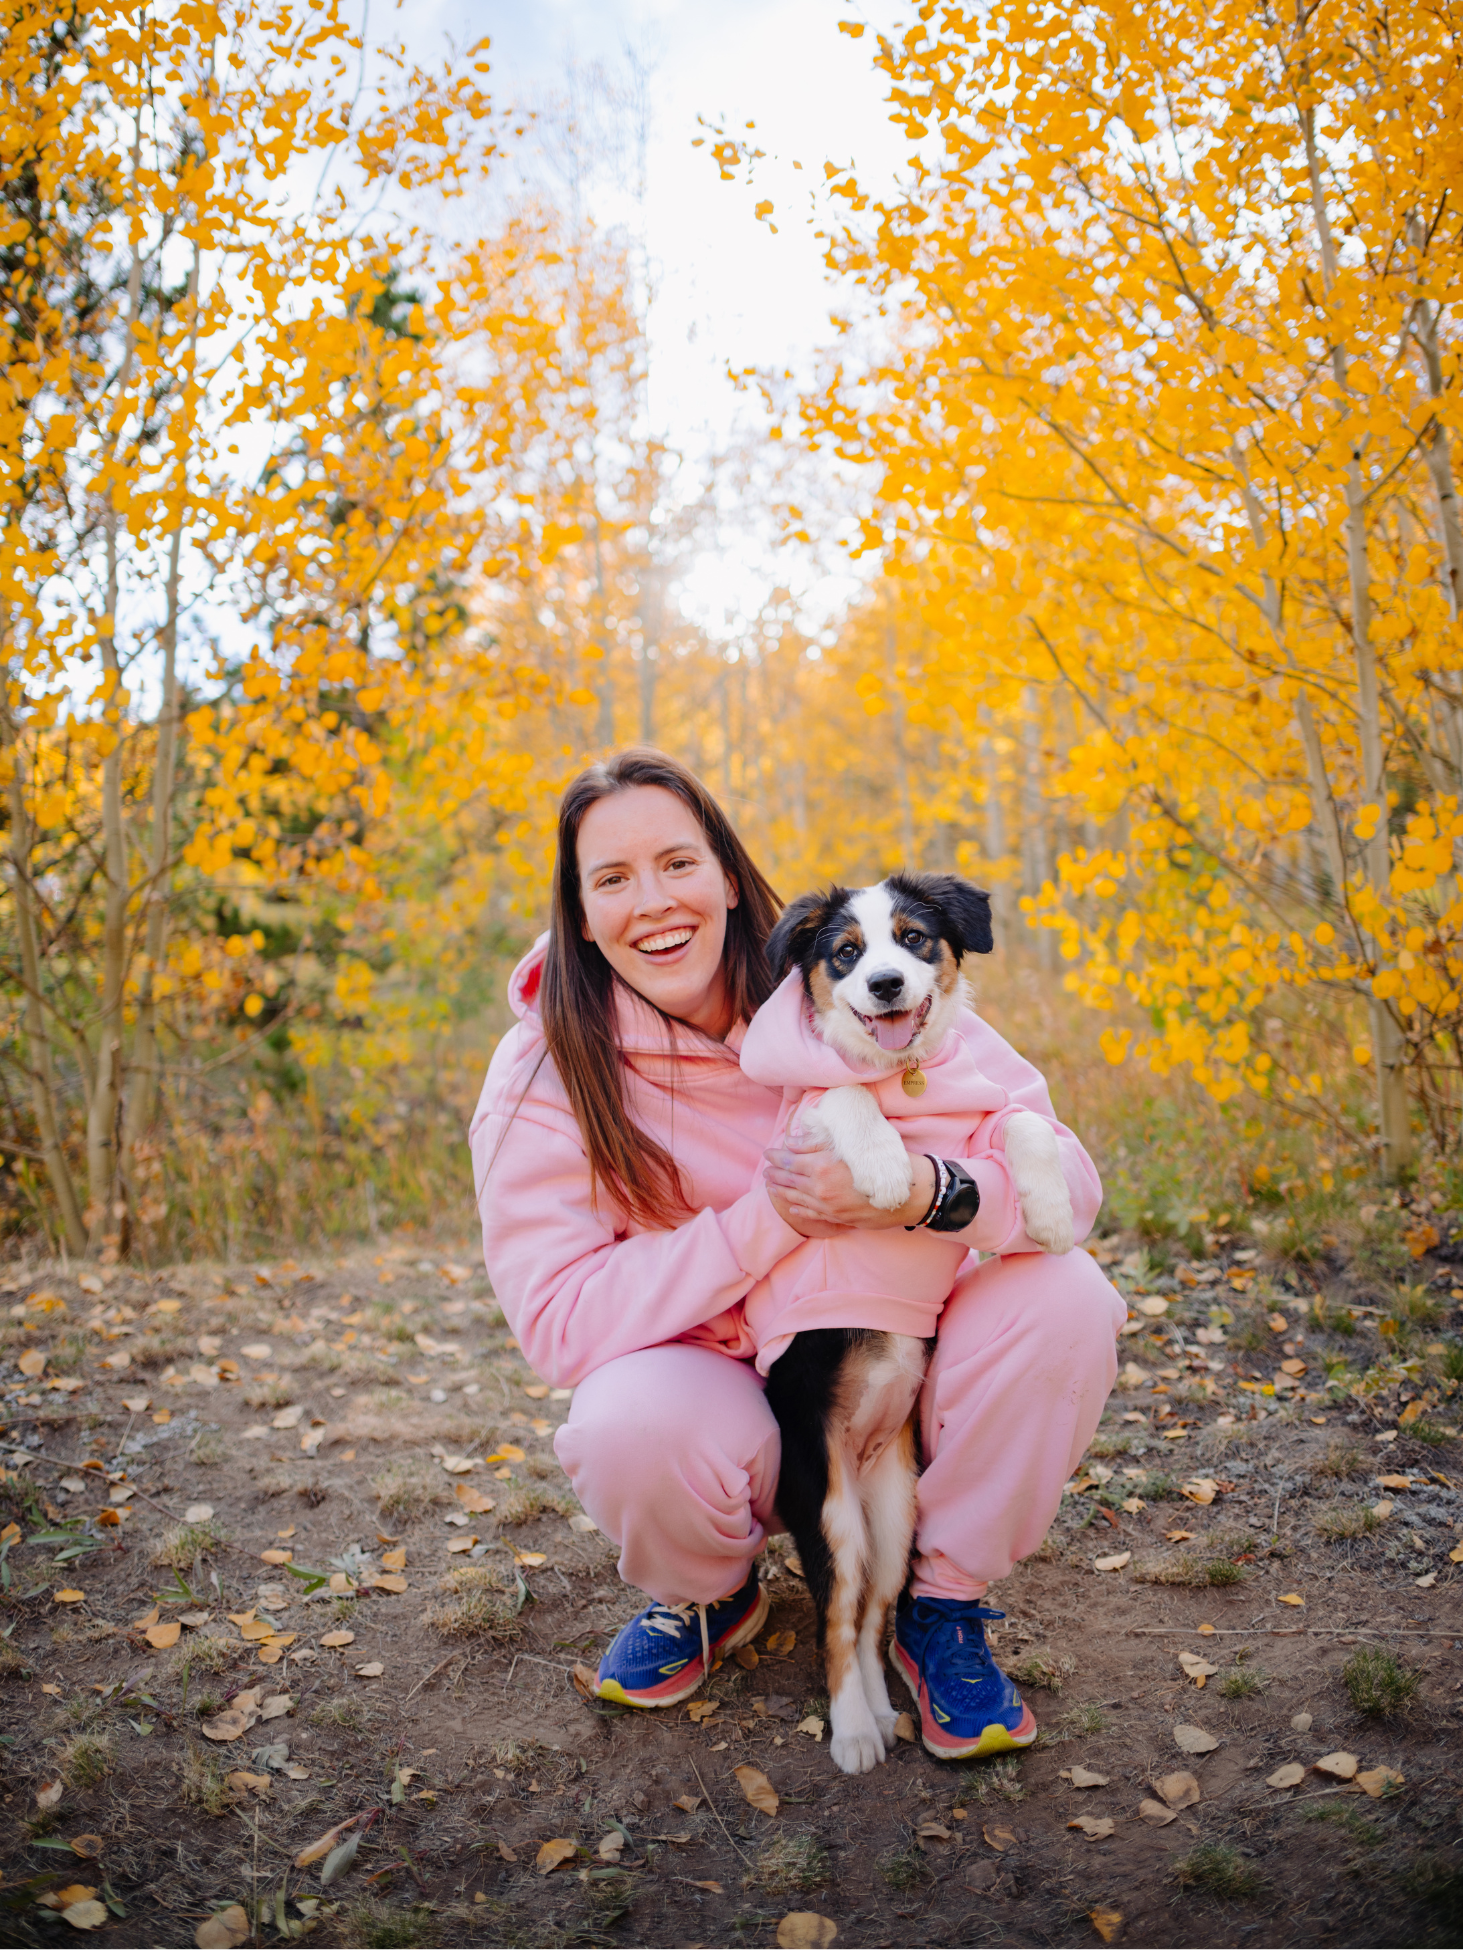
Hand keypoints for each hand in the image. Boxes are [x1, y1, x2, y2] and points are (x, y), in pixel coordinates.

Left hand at [764, 1131, 937, 1236]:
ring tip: (771, 1185)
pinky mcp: (838, 1218)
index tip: (769, 1151)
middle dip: (775, 1174)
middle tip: (765, 1169)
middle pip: (790, 1180)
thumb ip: (821, 1144)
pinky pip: (812, 1214)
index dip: (777, 1156)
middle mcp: (821, 1189)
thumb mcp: (851, 1146)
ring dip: (782, 1191)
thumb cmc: (883, 1163)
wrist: (909, 1194)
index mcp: (823, 1167)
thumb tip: (794, 1142)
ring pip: (797, 1198)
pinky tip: (791, 1206)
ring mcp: (829, 1207)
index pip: (790, 1161)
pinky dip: (799, 1209)